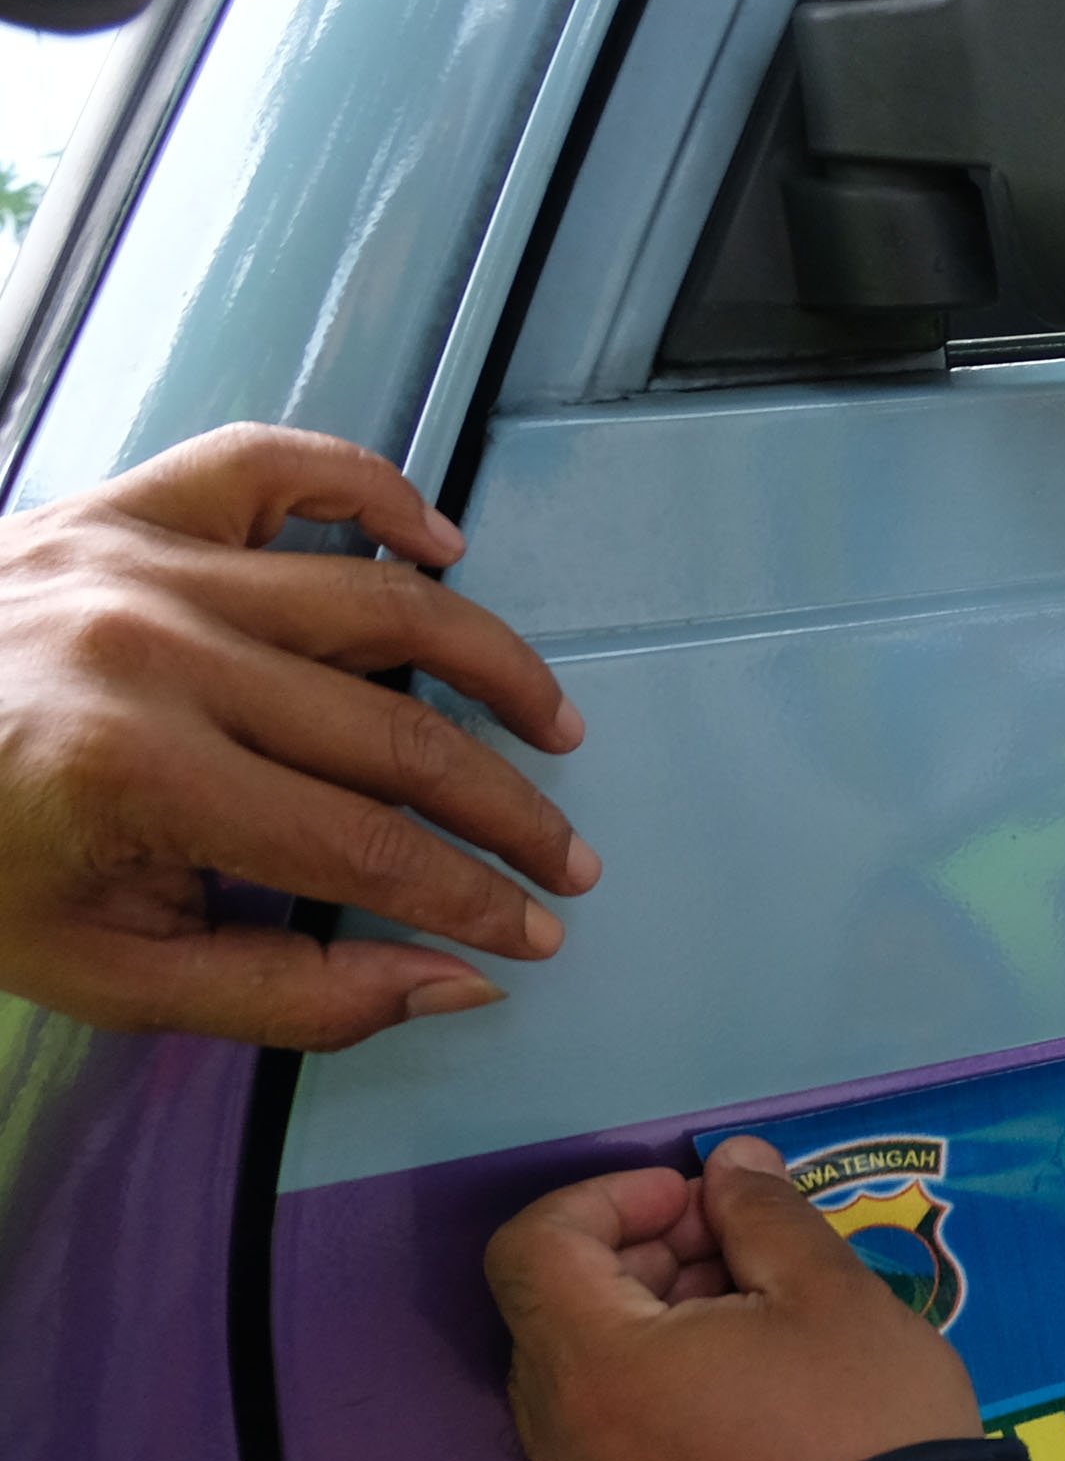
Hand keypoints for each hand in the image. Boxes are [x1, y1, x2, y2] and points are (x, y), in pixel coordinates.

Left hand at [0, 424, 590, 1048]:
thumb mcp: (105, 971)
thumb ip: (288, 992)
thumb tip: (448, 981)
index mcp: (137, 773)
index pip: (367, 846)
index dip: (471, 900)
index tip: (529, 936)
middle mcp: (153, 651)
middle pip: (396, 734)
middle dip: (505, 813)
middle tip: (564, 860)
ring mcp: (139, 562)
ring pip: (376, 600)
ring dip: (489, 664)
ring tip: (548, 724)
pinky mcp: (120, 507)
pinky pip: (273, 468)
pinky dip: (371, 492)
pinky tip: (440, 541)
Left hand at [488, 1136, 981, 1460]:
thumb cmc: (860, 1419)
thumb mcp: (828, 1290)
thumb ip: (762, 1213)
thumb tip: (729, 1166)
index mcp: (594, 1365)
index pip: (536, 1245)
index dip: (610, 1198)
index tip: (699, 1201)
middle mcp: (561, 1435)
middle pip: (555, 1307)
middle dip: (638, 1255)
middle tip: (741, 1248)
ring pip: (582, 1373)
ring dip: (646, 1320)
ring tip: (753, 1316)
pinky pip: (607, 1431)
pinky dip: (651, 1384)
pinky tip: (744, 1383)